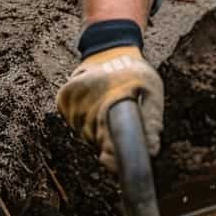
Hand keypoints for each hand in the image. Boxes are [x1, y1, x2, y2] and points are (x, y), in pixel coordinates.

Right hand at [57, 46, 162, 173]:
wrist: (109, 48)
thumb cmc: (135, 72)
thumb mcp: (152, 91)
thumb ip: (152, 120)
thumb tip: (153, 151)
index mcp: (108, 100)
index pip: (107, 140)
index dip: (112, 159)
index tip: (117, 168)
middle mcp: (86, 101)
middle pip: (95, 139)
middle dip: (108, 144)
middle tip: (119, 136)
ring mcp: (71, 100)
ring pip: (84, 133)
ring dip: (97, 133)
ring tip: (109, 115)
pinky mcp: (62, 99)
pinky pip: (75, 123)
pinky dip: (86, 123)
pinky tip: (97, 109)